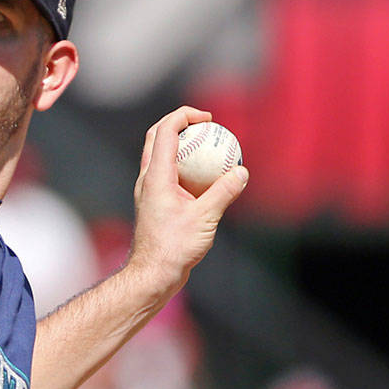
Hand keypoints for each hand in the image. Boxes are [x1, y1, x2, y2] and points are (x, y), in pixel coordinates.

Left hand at [129, 106, 248, 295]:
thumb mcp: (205, 219)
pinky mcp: (153, 201)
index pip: (165, 131)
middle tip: (205, 124)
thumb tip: (241, 171)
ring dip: (179, 142)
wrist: (153, 273)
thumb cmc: (174, 248)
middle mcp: (147, 179)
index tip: (208, 118)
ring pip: (159, 154)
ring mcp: (148, 190)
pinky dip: (183, 165)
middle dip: (179, 122)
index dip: (184, 115)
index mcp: (156, 176)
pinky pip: (167, 173)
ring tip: (206, 145)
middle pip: (156, 136)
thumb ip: (224, 192)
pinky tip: (205, 176)